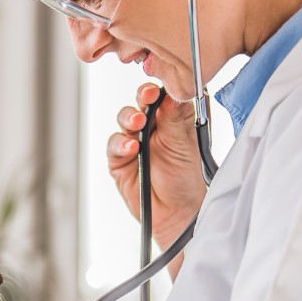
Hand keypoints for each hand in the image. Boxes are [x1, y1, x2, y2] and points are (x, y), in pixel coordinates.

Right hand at [107, 83, 205, 248]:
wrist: (177, 214)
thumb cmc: (186, 180)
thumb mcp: (186, 144)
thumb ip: (176, 118)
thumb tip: (171, 91)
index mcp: (172, 120)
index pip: (163, 95)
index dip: (160, 88)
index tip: (161, 86)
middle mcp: (152, 128)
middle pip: (141, 102)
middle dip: (142, 97)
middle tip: (147, 97)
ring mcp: (134, 142)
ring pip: (124, 119)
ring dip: (129, 118)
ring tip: (138, 123)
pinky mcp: (119, 160)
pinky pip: (114, 145)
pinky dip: (121, 143)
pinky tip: (131, 148)